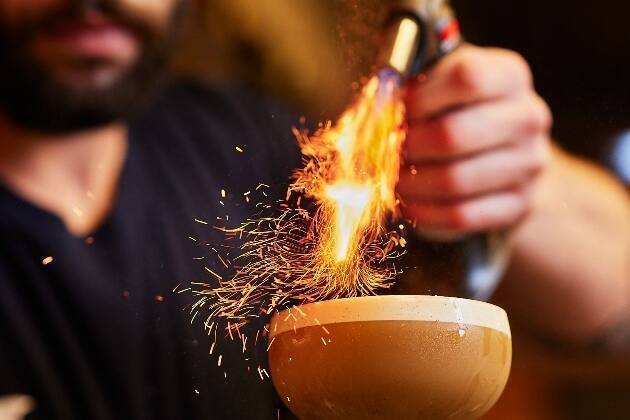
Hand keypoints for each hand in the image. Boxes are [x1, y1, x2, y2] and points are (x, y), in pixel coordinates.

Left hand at [398, 45, 551, 236]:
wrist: (499, 153)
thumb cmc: (454, 111)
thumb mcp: (437, 87)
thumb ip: (408, 93)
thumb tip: (373, 116)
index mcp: (508, 75)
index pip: (466, 78)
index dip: (419, 98)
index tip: (395, 112)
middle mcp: (527, 116)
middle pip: (453, 135)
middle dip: (406, 148)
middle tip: (382, 154)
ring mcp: (529, 163)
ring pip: (454, 179)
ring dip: (410, 183)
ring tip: (390, 179)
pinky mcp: (520, 204)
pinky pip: (461, 215)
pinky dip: (424, 211)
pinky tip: (407, 203)